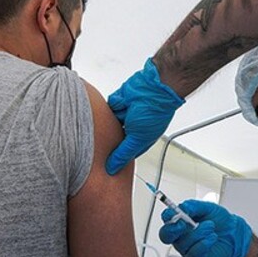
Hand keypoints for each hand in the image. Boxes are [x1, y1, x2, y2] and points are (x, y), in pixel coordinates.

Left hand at [106, 58, 183, 174]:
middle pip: (114, 139)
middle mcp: (132, 128)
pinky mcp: (120, 103)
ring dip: (114, 118)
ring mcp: (126, 115)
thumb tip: (112, 168)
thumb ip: (123, 154)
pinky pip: (109, 107)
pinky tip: (123, 103)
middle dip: (109, 138)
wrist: (155, 88)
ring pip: (110, 122)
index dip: (116, 158)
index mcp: (140, 140)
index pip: (124, 153)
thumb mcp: (137, 139)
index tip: (105, 163)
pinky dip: (116, 104)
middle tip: (103, 140)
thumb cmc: (154, 112)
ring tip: (124, 114)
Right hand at [159, 200, 251, 256]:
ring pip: (183, 242)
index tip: (175, 213)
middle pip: (165, 235)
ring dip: (199, 232)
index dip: (167, 216)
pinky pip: (193, 253)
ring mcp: (186, 248)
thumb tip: (182, 207)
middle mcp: (180, 236)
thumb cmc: (220, 220)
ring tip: (211, 226)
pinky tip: (212, 238)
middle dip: (173, 229)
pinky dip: (204, 243)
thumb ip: (193, 206)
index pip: (166, 219)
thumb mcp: (207, 207)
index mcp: (180, 221)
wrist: (234, 233)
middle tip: (184, 223)